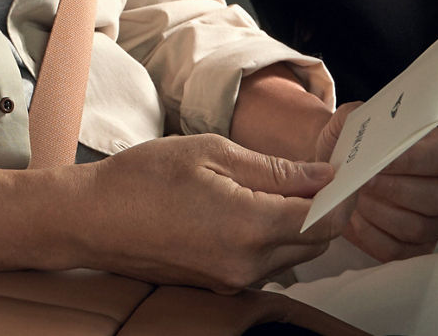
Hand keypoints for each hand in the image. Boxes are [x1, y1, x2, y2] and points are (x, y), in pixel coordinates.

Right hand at [67, 134, 339, 291]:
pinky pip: (265, 263)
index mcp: (248, 225)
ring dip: (295, 223)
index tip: (345, 171)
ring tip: (271, 186)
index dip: (343, 193)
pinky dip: (270, 237)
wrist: (92, 219)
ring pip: (292, 255)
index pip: (325, 220)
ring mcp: (233, 279)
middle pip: (315, 242)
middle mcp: (247, 263)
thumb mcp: (211, 152)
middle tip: (311, 172)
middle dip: (323, 207)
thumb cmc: (142, 179)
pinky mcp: (220, 284)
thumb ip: (275, 169)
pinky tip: (247, 207)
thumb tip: (323, 174)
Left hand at [312, 110, 437, 261]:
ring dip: (381, 214)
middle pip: (437, 197)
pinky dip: (372, 236)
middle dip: (394, 191)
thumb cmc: (352, 146)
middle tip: (363, 183)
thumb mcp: (350, 122)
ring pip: (418, 227)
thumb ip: (357, 115)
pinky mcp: (419, 247)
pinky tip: (355, 220)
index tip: (380, 161)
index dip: (413, 160)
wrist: (337, 172)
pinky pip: (399, 250)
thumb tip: (368, 127)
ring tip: (356, 200)